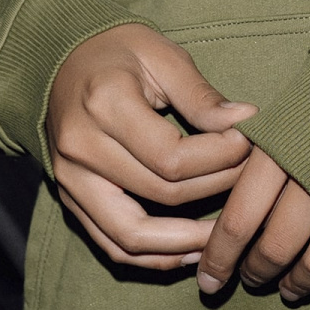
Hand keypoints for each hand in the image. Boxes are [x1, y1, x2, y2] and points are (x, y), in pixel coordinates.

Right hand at [44, 25, 255, 269]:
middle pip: (161, 194)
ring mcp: (70, 180)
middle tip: (251, 179)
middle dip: (216, 190)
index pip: (172, 157)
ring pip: (133, 236)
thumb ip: (201, 95)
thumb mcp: (162, 55)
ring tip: (228, 235)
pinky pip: (113, 245)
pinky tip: (192, 250)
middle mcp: (81, 149)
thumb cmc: (118, 51)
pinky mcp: (70, 200)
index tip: (249, 143)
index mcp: (104, 104)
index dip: (220, 158)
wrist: (58, 60)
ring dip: (186, 242)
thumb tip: (247, 121)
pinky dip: (154, 257)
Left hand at [196, 147, 309, 309]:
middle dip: (257, 271)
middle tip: (251, 279)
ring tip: (287, 290)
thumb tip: (221, 178)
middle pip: (274, 248)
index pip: (238, 220)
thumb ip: (260, 146)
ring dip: (294, 285)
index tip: (209, 280)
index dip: (220, 257)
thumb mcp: (294, 106)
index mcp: (283, 151)